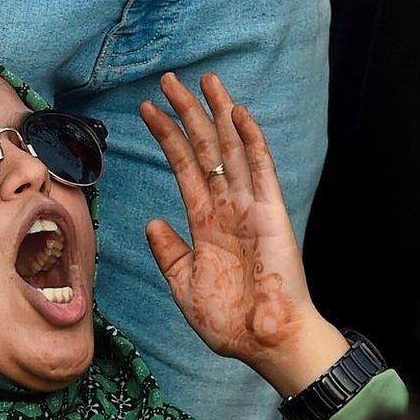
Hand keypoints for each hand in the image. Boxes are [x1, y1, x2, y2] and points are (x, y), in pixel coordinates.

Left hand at [140, 72, 348, 395]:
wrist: (264, 339)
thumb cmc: (228, 319)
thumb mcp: (185, 284)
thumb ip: (169, 252)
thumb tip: (151, 222)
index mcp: (205, 222)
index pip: (183, 168)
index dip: (167, 137)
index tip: (148, 110)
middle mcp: (227, 207)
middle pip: (205, 149)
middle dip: (188, 113)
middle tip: (170, 80)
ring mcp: (250, 206)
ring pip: (232, 149)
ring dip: (218, 115)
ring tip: (205, 81)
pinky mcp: (271, 213)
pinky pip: (261, 170)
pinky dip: (250, 141)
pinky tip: (238, 115)